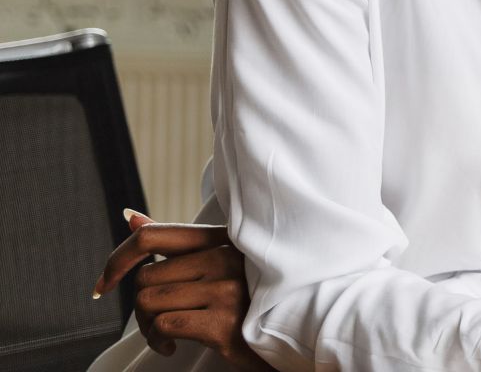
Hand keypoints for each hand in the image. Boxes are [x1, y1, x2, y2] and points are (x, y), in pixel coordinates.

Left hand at [93, 210, 270, 369]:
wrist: (292, 336)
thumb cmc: (249, 302)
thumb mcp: (218, 266)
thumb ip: (176, 244)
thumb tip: (130, 216)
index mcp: (223, 239)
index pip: (154, 235)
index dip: (118, 258)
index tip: (105, 282)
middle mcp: (226, 257)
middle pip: (146, 277)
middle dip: (141, 306)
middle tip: (156, 321)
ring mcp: (227, 288)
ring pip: (149, 301)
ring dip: (147, 326)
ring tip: (165, 335)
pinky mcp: (223, 321)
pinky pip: (163, 324)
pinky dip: (158, 340)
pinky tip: (172, 346)